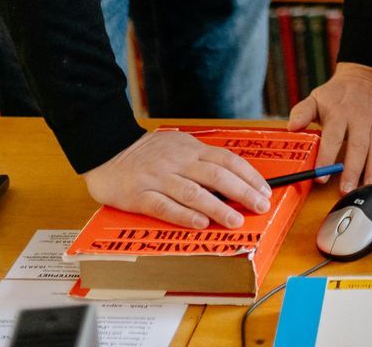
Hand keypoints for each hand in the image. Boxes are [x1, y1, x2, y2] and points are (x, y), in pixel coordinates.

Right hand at [81, 128, 271, 229]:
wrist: (107, 151)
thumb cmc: (147, 153)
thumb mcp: (178, 146)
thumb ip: (201, 160)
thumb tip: (232, 178)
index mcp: (190, 149)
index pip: (227, 160)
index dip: (248, 175)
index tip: (264, 190)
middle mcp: (178, 162)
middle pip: (216, 176)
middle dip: (242, 192)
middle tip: (260, 206)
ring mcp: (158, 179)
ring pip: (193, 193)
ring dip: (217, 207)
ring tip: (236, 220)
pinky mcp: (139, 195)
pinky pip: (164, 206)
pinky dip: (184, 216)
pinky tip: (200, 224)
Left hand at [287, 62, 371, 193]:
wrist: (368, 74)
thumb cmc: (339, 92)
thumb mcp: (317, 97)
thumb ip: (302, 112)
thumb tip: (292, 127)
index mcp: (340, 113)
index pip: (333, 137)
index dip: (327, 157)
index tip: (320, 175)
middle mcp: (361, 119)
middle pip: (357, 147)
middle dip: (352, 170)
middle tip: (346, 190)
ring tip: (368, 187)